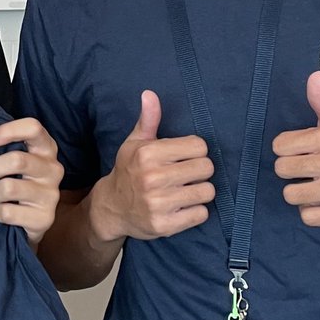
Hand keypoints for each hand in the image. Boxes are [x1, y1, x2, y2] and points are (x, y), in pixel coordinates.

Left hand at [0, 117, 62, 246]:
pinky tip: (5, 211)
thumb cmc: (18, 180)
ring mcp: (51, 195)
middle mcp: (53, 169)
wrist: (31, 220)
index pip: (33, 128)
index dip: (8, 131)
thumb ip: (8, 145)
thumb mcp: (17, 159)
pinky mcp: (45, 218)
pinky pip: (7, 212)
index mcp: (47, 148)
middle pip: (17, 160)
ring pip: (8, 188)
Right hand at [88, 90, 213, 242]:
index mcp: (148, 154)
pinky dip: (195, 211)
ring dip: (200, 192)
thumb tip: (149, 94)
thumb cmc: (129, 170)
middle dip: (200, 171)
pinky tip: (181, 207)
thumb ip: (148, 119)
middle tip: (186, 175)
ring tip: (185, 191)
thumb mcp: (135, 143)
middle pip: (206, 168)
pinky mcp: (165, 225)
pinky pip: (201, 214)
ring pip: (207, 191)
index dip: (195, 151)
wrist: (112, 208)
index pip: (199, 146)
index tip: (184, 157)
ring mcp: (158, 203)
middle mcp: (152, 178)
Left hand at [272, 71, 319, 226]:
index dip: (287, 150)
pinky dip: (314, 212)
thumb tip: (315, 75)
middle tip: (310, 171)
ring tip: (318, 186)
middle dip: (291, 171)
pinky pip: (308, 216)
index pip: (279, 146)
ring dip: (301, 193)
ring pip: (292, 195)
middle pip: (282, 170)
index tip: (303, 151)